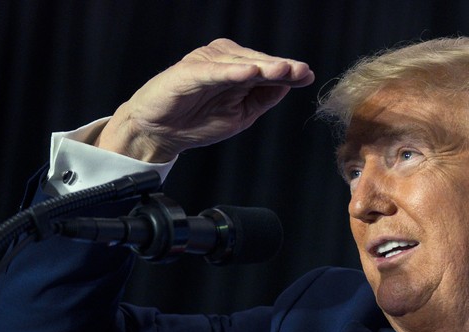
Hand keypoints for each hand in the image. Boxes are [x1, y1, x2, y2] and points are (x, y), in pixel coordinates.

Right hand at [95, 38, 314, 161]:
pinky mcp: (188, 72)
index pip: (268, 70)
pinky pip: (213, 71)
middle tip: (301, 71)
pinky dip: (231, 71)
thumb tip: (288, 85)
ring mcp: (206, 65)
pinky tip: (248, 73)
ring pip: (239, 63)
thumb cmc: (198, 121)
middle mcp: (224, 62)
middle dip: (280, 68)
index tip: (308, 76)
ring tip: (283, 70)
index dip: (289, 72)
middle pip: (258, 63)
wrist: (160, 133)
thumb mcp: (241, 115)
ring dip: (262, 66)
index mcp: (238, 71)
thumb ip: (263, 98)